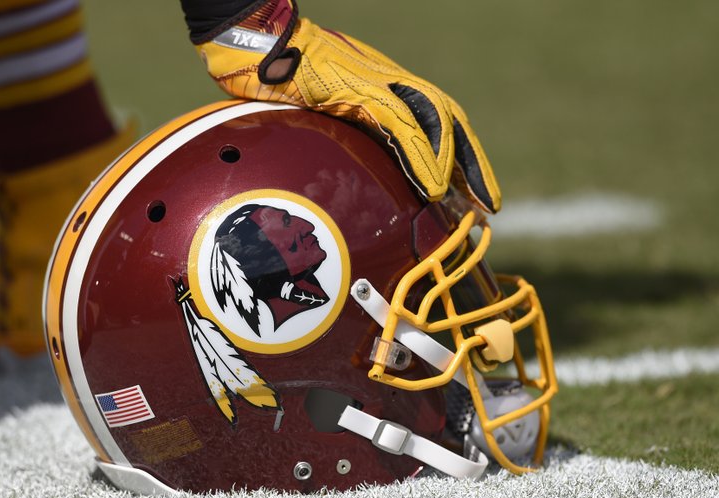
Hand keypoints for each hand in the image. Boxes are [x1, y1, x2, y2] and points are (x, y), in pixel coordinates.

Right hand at [195, 0, 499, 210]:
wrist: (259, 42)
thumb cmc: (278, 75)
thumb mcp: (318, 107)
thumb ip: (340, 130)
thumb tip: (343, 165)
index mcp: (383, 87)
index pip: (433, 121)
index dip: (456, 155)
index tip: (468, 191)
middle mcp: (390, 83)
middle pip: (448, 120)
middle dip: (472, 163)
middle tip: (490, 203)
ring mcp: (379, 83)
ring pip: (436, 122)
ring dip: (458, 165)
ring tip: (475, 202)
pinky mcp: (362, 90)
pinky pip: (402, 127)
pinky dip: (422, 158)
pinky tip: (434, 188)